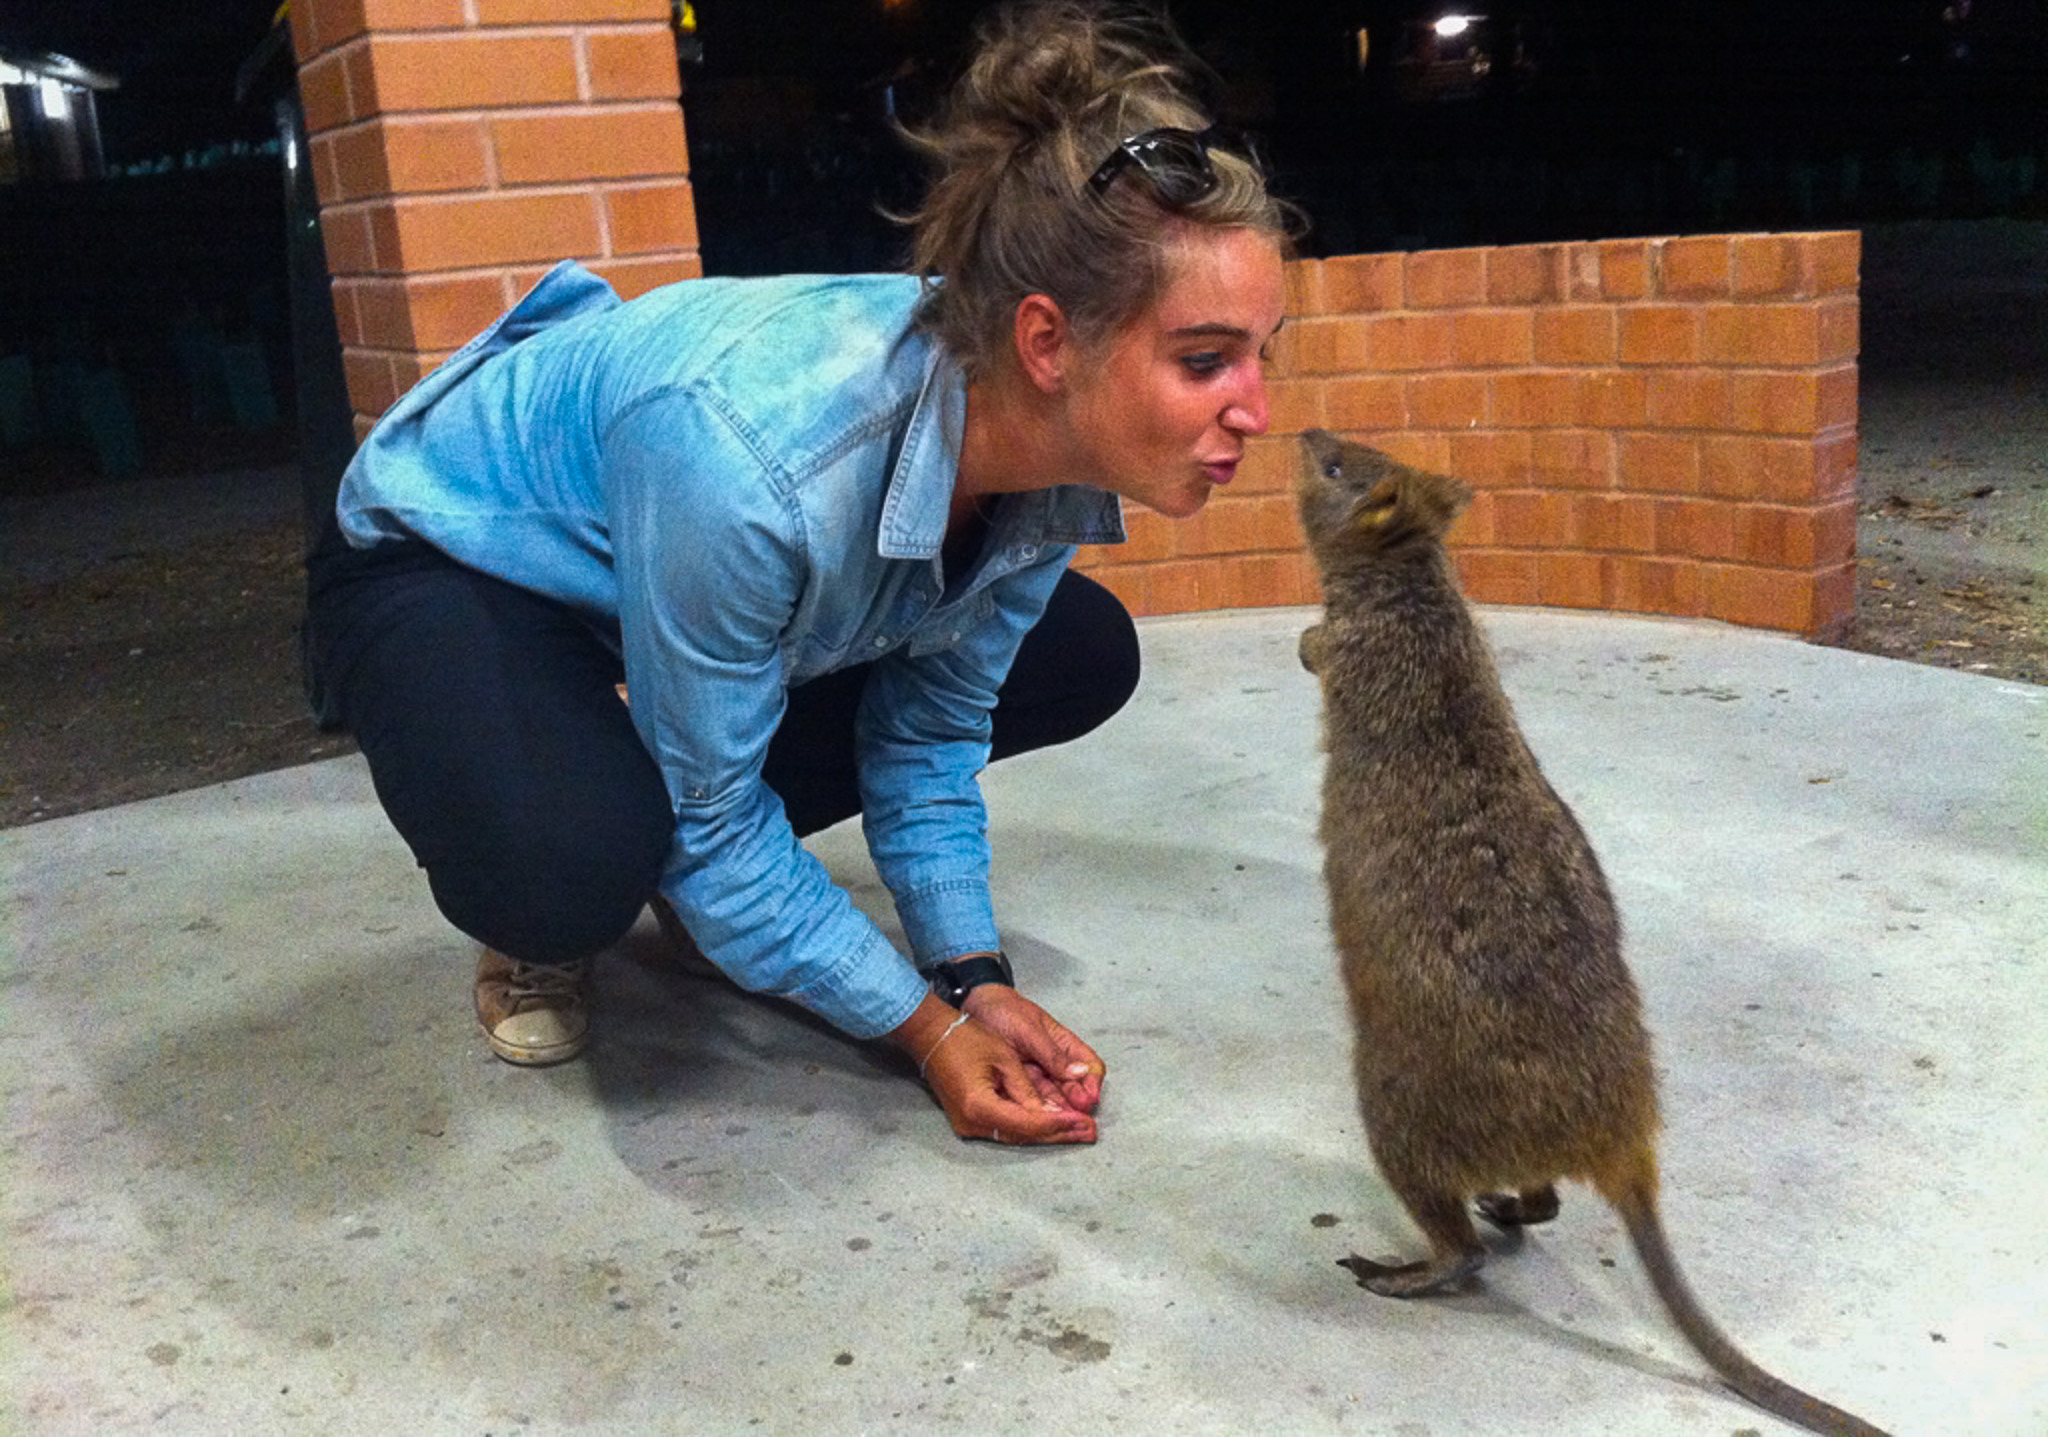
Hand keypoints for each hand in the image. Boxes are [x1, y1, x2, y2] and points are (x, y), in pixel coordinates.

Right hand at [886, 992, 1101, 1145]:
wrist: (931, 1035)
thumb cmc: (966, 1039)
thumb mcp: (1004, 1059)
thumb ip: (1029, 1090)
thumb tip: (1056, 1111)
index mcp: (980, 1107)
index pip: (1028, 1124)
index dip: (1059, 1123)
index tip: (1084, 1121)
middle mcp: (972, 1124)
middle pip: (1024, 1136)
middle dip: (1060, 1133)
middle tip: (1090, 1131)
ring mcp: (969, 1125)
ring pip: (1017, 1135)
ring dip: (1048, 1132)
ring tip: (1079, 1130)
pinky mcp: (970, 1120)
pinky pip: (1006, 1128)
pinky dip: (1031, 1126)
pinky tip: (1054, 1123)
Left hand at [962, 983, 1103, 1116]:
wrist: (976, 1009)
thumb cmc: (1006, 1011)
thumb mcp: (1029, 1030)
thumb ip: (1052, 1053)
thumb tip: (1081, 1072)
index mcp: (1065, 1045)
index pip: (1091, 1066)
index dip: (1092, 1083)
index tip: (1089, 1098)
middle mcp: (1055, 1064)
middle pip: (1075, 1088)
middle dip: (1078, 1105)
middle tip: (1078, 1120)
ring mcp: (1038, 1076)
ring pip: (1055, 1099)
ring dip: (1060, 1112)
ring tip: (1060, 1125)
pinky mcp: (1019, 1085)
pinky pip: (1033, 1101)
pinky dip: (1038, 1112)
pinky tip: (1038, 1121)